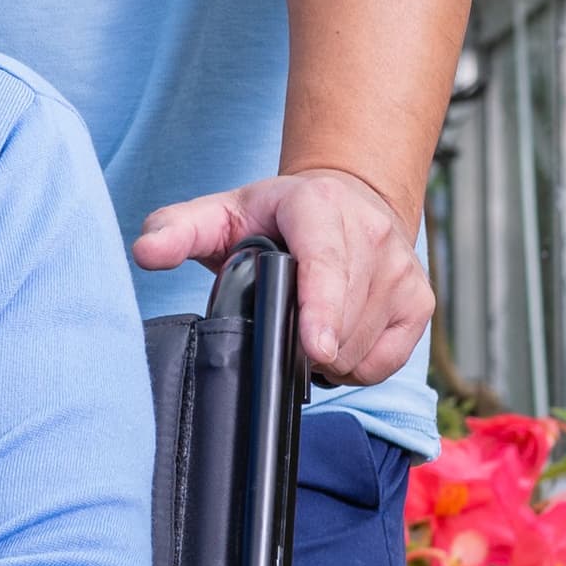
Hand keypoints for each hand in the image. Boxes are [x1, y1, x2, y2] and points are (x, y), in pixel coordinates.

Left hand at [131, 164, 432, 385]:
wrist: (344, 200)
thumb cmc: (274, 217)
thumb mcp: (219, 213)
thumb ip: (175, 230)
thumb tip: (145, 253)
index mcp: (319, 206)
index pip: (327, 262)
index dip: (322, 307)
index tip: (314, 348)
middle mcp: (372, 233)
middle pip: (345, 317)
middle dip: (305, 341)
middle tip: (278, 329)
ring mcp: (402, 268)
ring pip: (364, 346)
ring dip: (327, 356)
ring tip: (305, 328)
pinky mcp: (420, 300)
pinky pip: (386, 362)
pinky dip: (355, 366)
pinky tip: (334, 338)